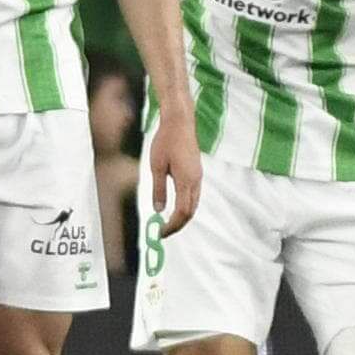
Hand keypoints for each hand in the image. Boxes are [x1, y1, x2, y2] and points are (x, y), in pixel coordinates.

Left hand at [148, 108, 203, 236]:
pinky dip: (186, 206)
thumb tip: (158, 210)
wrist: (180, 122)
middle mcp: (196, 181)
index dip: (172, 226)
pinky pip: (194, 195)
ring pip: (194, 204)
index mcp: (186, 181)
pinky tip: (175, 207)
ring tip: (168, 223)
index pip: (182, 212)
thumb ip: (158, 189)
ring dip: (182, 216)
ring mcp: (198, 176)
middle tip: (163, 232)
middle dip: (178, 224)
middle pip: (190, 211)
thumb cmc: (166, 141)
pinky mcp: (196, 172)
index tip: (160, 233)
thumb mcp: (156, 166)